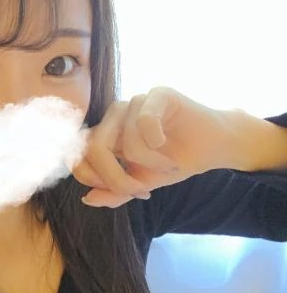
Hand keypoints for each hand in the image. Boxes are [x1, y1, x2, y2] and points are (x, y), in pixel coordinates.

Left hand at [73, 87, 233, 206]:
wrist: (212, 148)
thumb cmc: (174, 162)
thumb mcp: (141, 184)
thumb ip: (114, 192)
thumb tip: (87, 199)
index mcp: (106, 134)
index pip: (79, 155)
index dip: (93, 179)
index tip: (123, 193)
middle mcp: (115, 116)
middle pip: (94, 149)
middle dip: (116, 178)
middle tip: (141, 190)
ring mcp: (135, 102)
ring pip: (125, 142)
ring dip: (149, 164)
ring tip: (168, 167)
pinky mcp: (158, 94)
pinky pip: (144, 121)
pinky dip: (156, 143)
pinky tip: (168, 145)